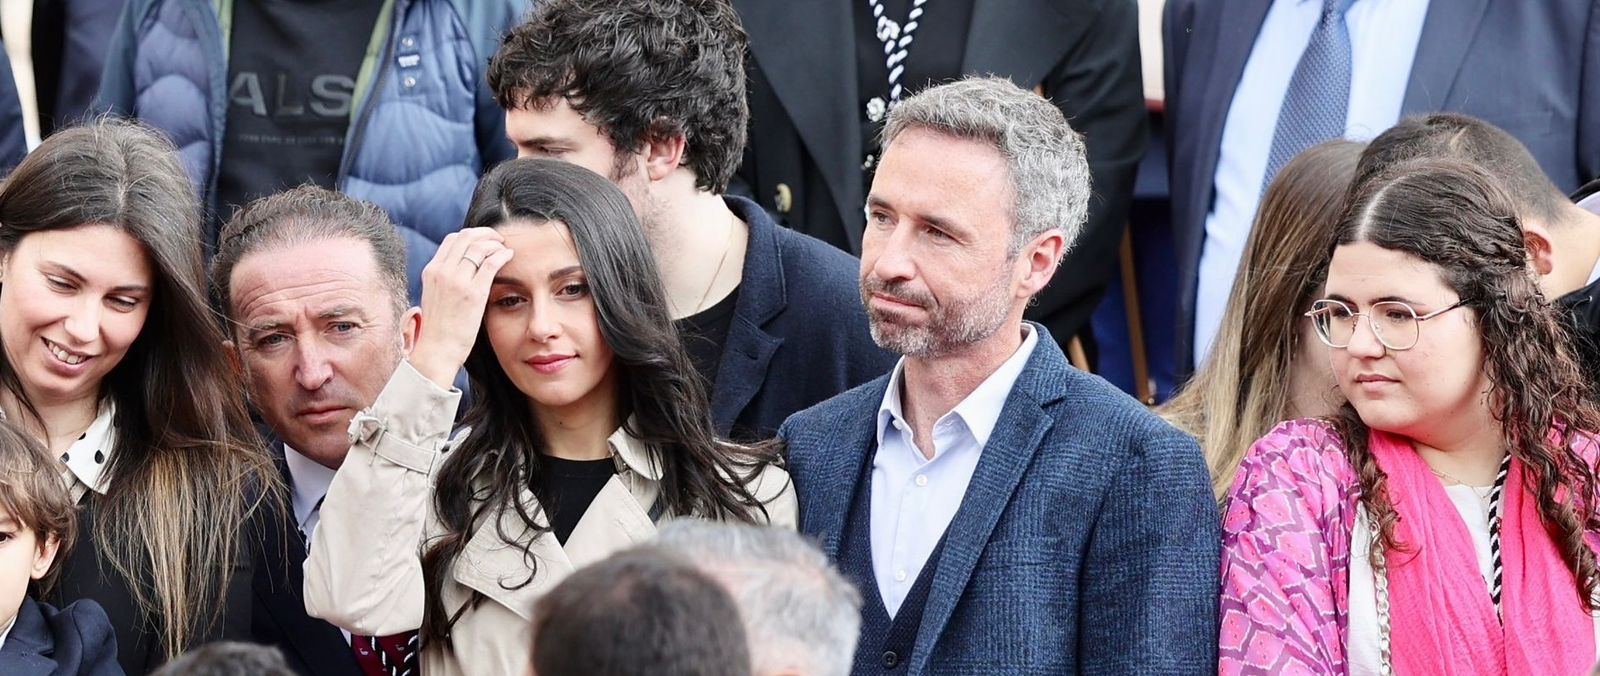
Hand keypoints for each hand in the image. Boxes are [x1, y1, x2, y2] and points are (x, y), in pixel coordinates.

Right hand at [408, 228, 513, 388]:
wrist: (436, 350)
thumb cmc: (439, 329)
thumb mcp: (436, 297)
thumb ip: (446, 280)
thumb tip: (462, 270)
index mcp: (431, 271)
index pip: (452, 239)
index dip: (471, 235)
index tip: (484, 240)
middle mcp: (442, 271)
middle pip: (466, 237)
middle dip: (486, 234)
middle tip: (499, 239)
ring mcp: (457, 281)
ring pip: (480, 246)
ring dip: (496, 243)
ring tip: (505, 249)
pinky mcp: (473, 293)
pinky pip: (491, 262)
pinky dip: (502, 254)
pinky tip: (509, 257)